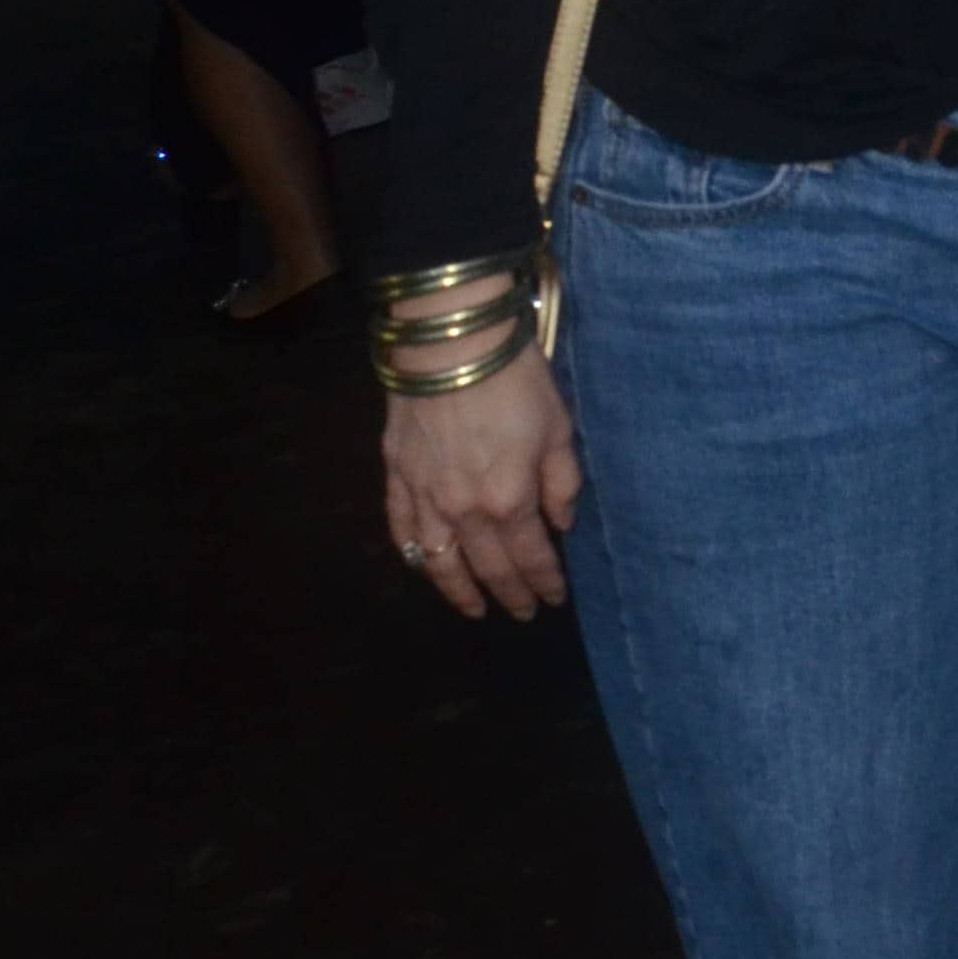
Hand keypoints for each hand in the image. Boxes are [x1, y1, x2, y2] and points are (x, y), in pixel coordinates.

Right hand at [377, 277, 581, 619]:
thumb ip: (562, 482)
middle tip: (522, 614)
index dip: (544, 581)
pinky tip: (425, 566)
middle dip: (508, 594)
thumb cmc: (517, 380)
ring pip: (438, 561)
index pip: (530, 555)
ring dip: (457, 591)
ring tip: (473, 610)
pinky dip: (413, 555)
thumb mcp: (559, 427)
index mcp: (510, 500)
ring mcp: (424, 497)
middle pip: (487, 566)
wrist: (452, 344)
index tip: (554, 599)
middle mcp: (464, 511)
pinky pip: (402, 529)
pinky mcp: (395, 476)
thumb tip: (561, 524)